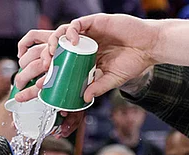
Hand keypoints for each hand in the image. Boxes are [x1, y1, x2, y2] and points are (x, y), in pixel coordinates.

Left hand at [15, 14, 159, 103]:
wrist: (150, 47)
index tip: (39, 85)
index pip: (61, 64)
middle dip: (44, 56)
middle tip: (43, 67)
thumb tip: (84, 98)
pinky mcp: (95, 22)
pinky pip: (77, 24)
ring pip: (61, 33)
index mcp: (84, 58)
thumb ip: (98, 87)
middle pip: (56, 47)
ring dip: (53, 42)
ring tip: (52, 53)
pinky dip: (70, 31)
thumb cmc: (133, 62)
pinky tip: (71, 41)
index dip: (48, 73)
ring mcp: (88, 33)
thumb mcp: (112, 79)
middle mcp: (83, 45)